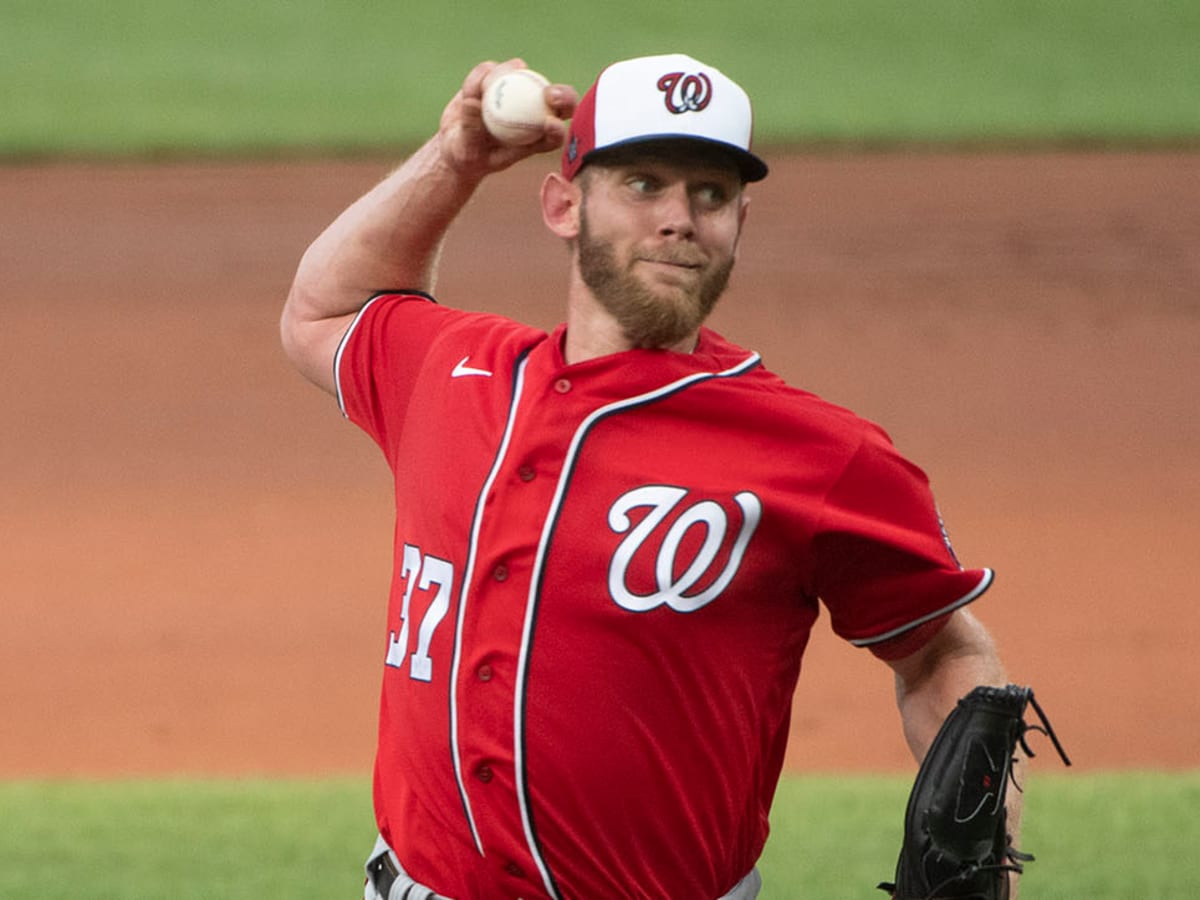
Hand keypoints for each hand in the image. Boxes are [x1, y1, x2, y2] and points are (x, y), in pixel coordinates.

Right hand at [436, 59, 577, 177]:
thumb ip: (471, 128)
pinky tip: (470, 89)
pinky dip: (480, 76)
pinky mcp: (499, 77)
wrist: (456, 141)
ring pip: (524, 75)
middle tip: (549, 95)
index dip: (558, 130)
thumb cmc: (467, 155)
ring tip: (478, 92)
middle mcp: (532, 113)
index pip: (555, 137)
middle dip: (563, 96)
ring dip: (503, 75)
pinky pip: (493, 69)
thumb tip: (473, 102)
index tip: (549, 124)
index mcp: (533, 141)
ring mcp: (518, 92)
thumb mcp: (467, 150)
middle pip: (559, 102)